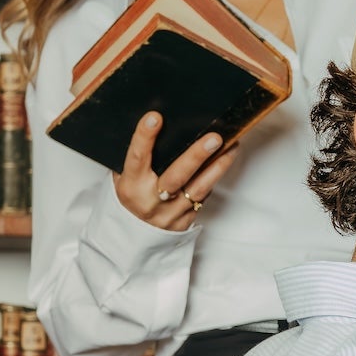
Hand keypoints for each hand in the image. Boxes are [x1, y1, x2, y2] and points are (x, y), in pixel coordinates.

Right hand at [113, 113, 231, 230]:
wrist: (135, 237)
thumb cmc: (133, 198)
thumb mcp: (124, 179)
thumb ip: (137, 158)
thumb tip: (155, 125)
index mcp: (131, 187)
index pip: (138, 159)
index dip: (144, 137)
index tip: (155, 117)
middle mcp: (152, 200)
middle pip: (177, 176)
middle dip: (196, 155)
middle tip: (214, 138)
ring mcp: (171, 212)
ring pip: (199, 188)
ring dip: (218, 166)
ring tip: (232, 146)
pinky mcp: (186, 220)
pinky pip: (203, 196)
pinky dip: (214, 177)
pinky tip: (224, 160)